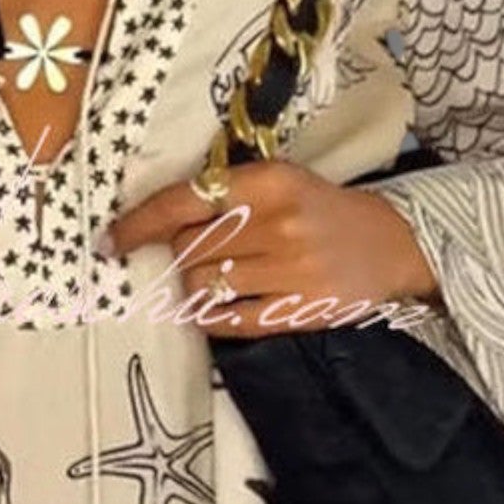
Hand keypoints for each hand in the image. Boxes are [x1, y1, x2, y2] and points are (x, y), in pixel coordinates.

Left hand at [99, 160, 441, 334]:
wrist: (393, 244)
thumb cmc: (322, 210)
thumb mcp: (279, 183)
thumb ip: (224, 195)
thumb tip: (153, 222)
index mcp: (269, 182)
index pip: (184, 201)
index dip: (138, 224)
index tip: (110, 241)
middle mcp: (276, 223)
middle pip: (187, 247)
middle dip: (181, 253)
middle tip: (203, 253)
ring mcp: (288, 270)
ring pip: (200, 284)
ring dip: (194, 284)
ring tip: (220, 277)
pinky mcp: (297, 311)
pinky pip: (226, 320)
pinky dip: (209, 317)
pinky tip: (219, 307)